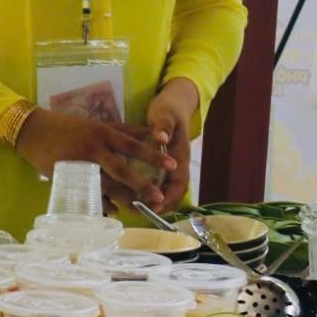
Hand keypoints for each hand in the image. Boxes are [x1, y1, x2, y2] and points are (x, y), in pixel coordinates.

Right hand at [16, 108, 175, 210]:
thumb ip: (124, 131)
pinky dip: (103, 203)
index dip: (153, 156)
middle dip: (142, 185)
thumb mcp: (97, 124)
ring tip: (140, 210)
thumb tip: (152, 134)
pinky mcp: (69, 177)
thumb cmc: (68, 126)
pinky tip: (114, 210)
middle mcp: (93, 149)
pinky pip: (89, 194)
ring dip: (125, 200)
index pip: (133, 146)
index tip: (173, 166)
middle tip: (159, 197)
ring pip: (107, 186)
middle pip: (122, 170)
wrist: (33, 132)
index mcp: (102, 133)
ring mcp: (80, 165)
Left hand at [147, 79, 199, 210]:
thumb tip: (162, 138)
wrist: (175, 102)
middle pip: (175, 190)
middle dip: (163, 205)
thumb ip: (163, 125)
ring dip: (157, 200)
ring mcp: (172, 162)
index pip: (179, 182)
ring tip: (139, 210)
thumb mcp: (164, 114)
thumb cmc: (168, 108)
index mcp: (179, 154)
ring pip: (169, 188)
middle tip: (144, 215)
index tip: (155, 208)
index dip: (169, 197)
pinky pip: (161, 180)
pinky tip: (136, 195)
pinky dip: (153, 190)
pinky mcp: (163, 161)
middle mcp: (178, 162)